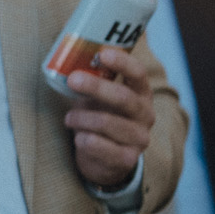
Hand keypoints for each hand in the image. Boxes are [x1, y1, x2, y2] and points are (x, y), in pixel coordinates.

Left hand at [65, 47, 154, 190]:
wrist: (107, 160)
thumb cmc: (102, 118)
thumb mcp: (100, 98)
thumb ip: (92, 81)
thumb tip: (69, 63)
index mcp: (141, 94)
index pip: (138, 74)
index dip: (122, 62)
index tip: (102, 53)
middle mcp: (146, 114)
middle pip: (123, 97)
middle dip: (96, 86)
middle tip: (72, 79)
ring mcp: (139, 138)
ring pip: (106, 122)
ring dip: (81, 118)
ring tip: (69, 118)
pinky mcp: (127, 159)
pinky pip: (100, 146)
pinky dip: (83, 139)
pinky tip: (79, 137)